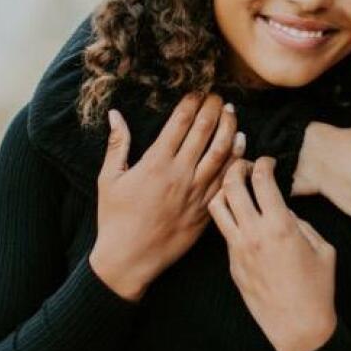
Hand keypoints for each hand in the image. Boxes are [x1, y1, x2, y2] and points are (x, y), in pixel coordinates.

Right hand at [90, 93, 242, 300]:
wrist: (129, 259)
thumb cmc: (115, 219)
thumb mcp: (109, 179)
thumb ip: (117, 144)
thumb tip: (115, 114)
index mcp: (155, 163)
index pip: (181, 123)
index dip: (192, 103)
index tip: (198, 91)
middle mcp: (180, 174)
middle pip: (205, 132)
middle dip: (214, 109)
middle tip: (219, 96)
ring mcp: (196, 193)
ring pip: (222, 153)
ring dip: (230, 129)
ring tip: (232, 114)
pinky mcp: (206, 209)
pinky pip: (227, 180)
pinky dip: (237, 160)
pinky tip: (241, 146)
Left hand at [210, 157, 336, 350]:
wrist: (298, 327)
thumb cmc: (318, 289)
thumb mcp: (323, 248)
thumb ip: (302, 223)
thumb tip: (285, 211)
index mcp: (280, 226)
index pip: (262, 179)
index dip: (264, 163)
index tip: (268, 162)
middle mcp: (254, 234)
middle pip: (231, 185)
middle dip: (236, 167)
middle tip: (245, 166)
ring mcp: (238, 250)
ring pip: (217, 207)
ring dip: (224, 190)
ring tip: (236, 188)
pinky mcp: (232, 264)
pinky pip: (224, 231)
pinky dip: (229, 216)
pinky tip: (241, 217)